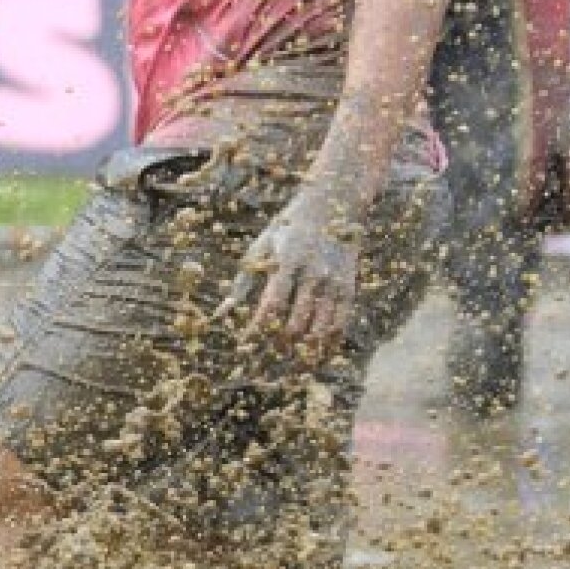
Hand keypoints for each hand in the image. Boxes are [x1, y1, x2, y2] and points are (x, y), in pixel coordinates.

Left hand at [216, 185, 359, 355]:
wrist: (334, 204)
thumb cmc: (286, 229)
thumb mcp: (261, 248)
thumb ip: (242, 283)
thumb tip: (221, 315)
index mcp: (287, 262)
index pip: (271, 306)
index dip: (258, 330)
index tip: (245, 345)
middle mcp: (313, 274)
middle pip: (296, 323)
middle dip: (279, 345)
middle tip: (266, 359)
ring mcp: (334, 282)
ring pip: (320, 330)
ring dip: (303, 351)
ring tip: (290, 364)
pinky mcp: (348, 288)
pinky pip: (340, 325)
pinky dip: (327, 345)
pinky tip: (315, 356)